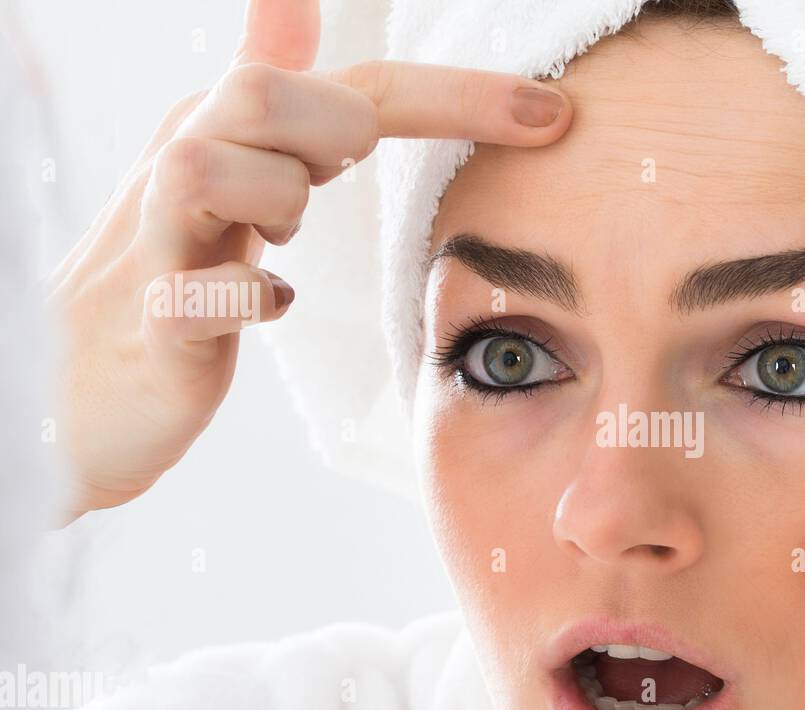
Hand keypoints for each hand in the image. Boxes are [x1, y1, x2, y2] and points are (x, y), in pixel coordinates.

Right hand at [46, 0, 572, 521]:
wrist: (72, 395)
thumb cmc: (168, 278)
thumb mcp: (226, 176)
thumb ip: (272, 102)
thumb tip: (293, 0)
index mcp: (220, 133)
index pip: (352, 88)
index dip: (457, 96)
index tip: (553, 111)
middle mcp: (179, 167)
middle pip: (263, 91)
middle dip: (329, 127)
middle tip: (326, 180)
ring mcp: (156, 245)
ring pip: (211, 168)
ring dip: (274, 198)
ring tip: (275, 242)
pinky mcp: (151, 326)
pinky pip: (200, 293)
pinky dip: (249, 297)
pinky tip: (268, 306)